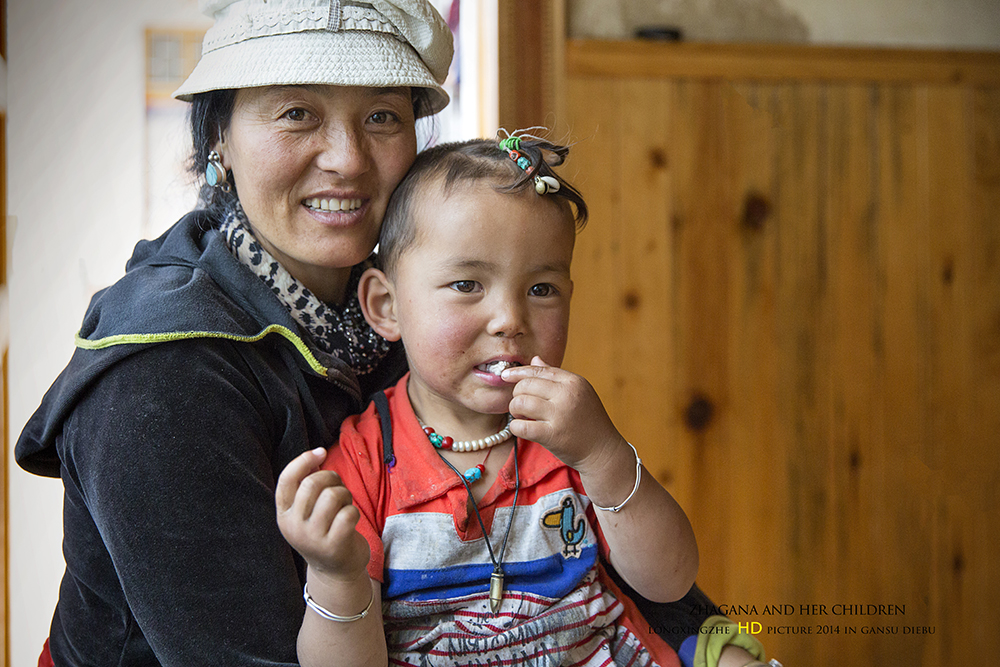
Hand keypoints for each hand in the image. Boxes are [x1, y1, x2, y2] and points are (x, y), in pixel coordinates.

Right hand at [275, 448, 370, 581]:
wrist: (335, 572)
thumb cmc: (324, 532)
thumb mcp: (305, 513)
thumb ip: (306, 488)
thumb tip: (318, 454)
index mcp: (284, 514)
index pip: (287, 479)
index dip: (304, 460)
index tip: (321, 451)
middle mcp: (294, 527)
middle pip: (313, 483)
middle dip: (332, 477)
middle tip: (338, 487)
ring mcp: (313, 538)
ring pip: (332, 496)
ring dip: (345, 494)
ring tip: (345, 504)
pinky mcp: (334, 546)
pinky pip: (348, 514)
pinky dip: (354, 511)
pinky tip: (351, 519)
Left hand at [501, 356, 627, 473]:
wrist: (604, 451)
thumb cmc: (588, 421)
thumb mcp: (579, 393)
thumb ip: (555, 376)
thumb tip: (535, 359)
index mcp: (574, 382)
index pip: (538, 370)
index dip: (518, 372)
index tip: (505, 376)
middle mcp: (567, 395)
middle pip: (526, 385)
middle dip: (517, 394)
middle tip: (521, 405)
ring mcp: (560, 415)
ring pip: (521, 402)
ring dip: (515, 409)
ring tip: (522, 416)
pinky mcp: (553, 435)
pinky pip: (521, 426)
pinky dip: (516, 427)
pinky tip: (521, 428)